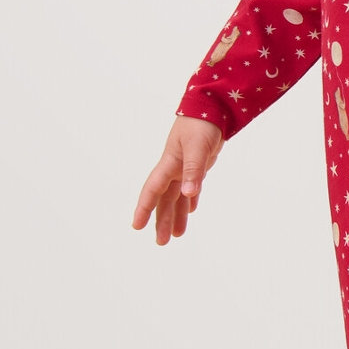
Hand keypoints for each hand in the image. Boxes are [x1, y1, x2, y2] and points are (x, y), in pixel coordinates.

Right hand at [132, 115, 225, 245]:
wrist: (213, 106)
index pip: (153, 189)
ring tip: (175, 235)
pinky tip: (189, 211)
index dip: (143, 208)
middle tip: (160, 242)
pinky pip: (189, 187)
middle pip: (164, 199)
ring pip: (177, 196)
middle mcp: (174, 167)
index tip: (136, 226)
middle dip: (161, 220)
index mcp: (170, 163)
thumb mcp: (198, 147)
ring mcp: (184, 167)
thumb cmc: (202, 123)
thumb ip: (193, 170)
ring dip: (175, 215)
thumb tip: (187, 195)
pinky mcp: (197, 165)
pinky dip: (188, 200)